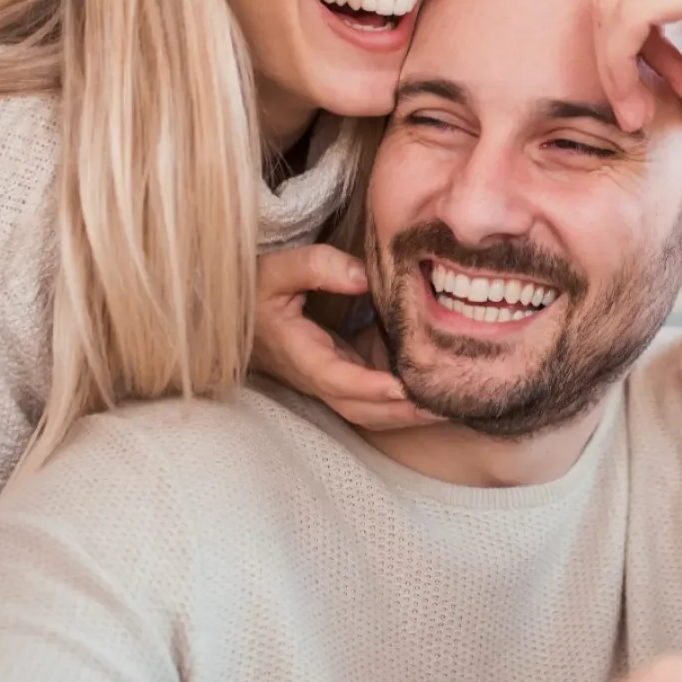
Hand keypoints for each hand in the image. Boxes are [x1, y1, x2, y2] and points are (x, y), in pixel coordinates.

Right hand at [253, 245, 433, 430]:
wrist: (235, 312)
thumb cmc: (255, 289)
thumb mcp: (276, 270)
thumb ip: (318, 267)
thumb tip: (363, 276)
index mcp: (298, 353)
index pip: (337, 378)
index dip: (369, 387)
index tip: (403, 388)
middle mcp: (314, 376)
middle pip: (359, 408)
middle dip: (399, 413)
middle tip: (442, 406)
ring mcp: (326, 380)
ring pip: (366, 411)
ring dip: (403, 414)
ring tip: (445, 406)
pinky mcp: (337, 374)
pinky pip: (369, 398)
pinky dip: (398, 401)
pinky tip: (428, 391)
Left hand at [592, 0, 681, 140]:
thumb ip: (670, 56)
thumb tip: (633, 87)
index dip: (620, 51)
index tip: (650, 95)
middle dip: (612, 61)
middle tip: (636, 110)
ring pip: (610, 5)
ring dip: (615, 69)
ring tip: (643, 111)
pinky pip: (628, 16)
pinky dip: (624, 64)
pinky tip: (662, 96)